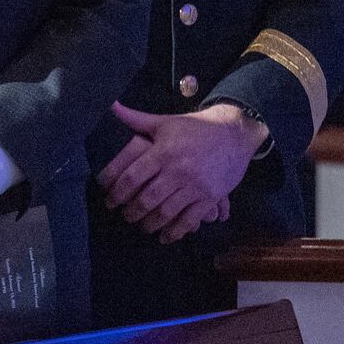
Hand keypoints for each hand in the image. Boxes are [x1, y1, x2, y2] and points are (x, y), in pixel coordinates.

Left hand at [97, 102, 263, 243]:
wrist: (233, 134)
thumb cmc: (195, 128)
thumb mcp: (165, 122)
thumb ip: (136, 119)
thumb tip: (111, 106)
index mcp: (163, 151)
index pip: (133, 176)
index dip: (117, 192)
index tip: (110, 201)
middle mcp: (177, 170)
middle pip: (147, 198)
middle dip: (132, 212)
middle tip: (124, 216)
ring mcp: (195, 186)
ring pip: (167, 212)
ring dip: (150, 224)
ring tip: (142, 227)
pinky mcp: (210, 197)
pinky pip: (190, 220)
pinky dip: (176, 231)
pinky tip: (165, 237)